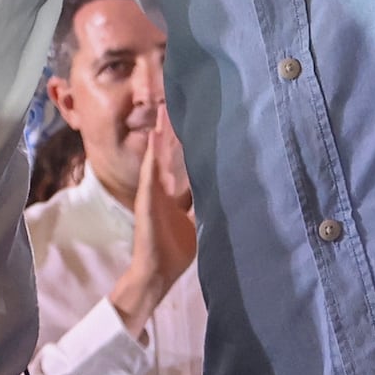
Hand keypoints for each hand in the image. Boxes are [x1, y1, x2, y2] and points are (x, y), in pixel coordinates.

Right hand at [112, 107, 199, 332]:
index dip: (189, 141)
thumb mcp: (198, 222)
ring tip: (164, 111)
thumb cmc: (176, 250)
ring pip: (157, 157)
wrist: (156, 272)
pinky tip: (153, 141)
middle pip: (169, 153)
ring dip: (160, 135)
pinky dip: (151, 157)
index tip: (197, 117)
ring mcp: (153, 194)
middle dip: (173, 130)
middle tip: (177, 102)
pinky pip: (148, 176)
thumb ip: (205, 204)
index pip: (184, 161)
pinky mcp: (146, 202)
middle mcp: (164, 189)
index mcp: (176, 194)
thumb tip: (228, 190)